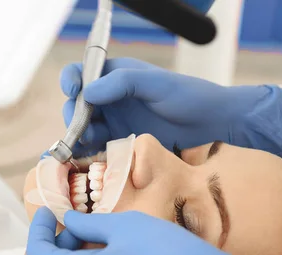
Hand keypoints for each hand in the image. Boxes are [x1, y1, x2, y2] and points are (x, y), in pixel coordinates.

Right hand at [60, 58, 281, 158]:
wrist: (210, 123)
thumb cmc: (187, 96)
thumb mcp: (155, 84)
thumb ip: (122, 83)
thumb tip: (88, 93)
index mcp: (115, 75)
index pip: (81, 72)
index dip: (71, 80)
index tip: (73, 92)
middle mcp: (110, 97)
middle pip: (76, 104)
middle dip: (73, 115)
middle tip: (83, 127)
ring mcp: (114, 120)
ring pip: (82, 127)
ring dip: (80, 135)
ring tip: (93, 141)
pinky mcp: (119, 141)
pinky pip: (96, 145)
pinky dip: (88, 151)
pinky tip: (90, 155)